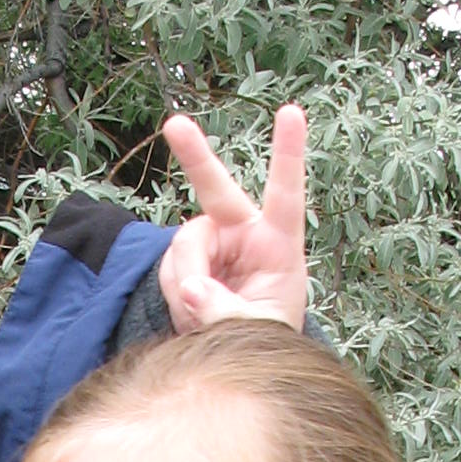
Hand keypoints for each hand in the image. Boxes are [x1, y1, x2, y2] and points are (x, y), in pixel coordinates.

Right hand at [155, 103, 307, 333]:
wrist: (240, 349)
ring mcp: (211, 242)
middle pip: (216, 188)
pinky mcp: (186, 257)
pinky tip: (193, 312)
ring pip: (184, 247)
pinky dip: (176, 296)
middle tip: (175, 125)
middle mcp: (243, 232)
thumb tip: (191, 288)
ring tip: (203, 315)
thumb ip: (228, 311)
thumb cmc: (266, 332)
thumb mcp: (258, 329)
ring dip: (187, 284)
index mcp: (278, 242)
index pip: (285, 194)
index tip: (291, 112)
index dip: (288, 153)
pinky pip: (169, 271)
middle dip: (195, 155)